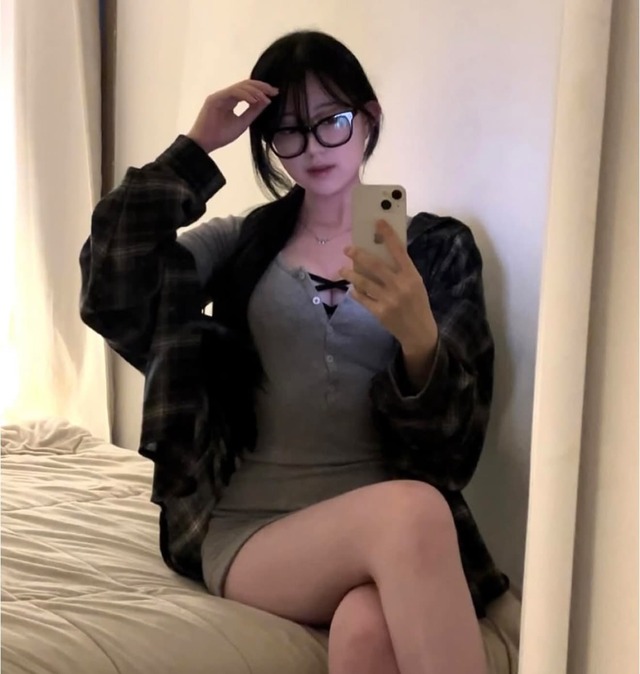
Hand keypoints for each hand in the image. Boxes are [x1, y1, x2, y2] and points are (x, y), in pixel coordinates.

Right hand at [187, 79, 278, 153]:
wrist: (205, 143)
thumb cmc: (221, 136)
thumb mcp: (242, 123)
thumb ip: (253, 112)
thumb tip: (266, 101)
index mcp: (231, 100)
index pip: (248, 90)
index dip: (262, 90)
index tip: (275, 94)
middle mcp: (225, 95)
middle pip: (245, 85)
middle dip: (261, 86)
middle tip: (274, 91)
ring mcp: (219, 96)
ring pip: (240, 87)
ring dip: (254, 91)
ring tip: (266, 97)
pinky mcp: (215, 99)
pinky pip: (233, 93)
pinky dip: (245, 95)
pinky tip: (254, 100)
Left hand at [340, 220, 437, 354]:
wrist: (419, 332)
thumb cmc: (417, 304)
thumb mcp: (415, 284)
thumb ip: (401, 271)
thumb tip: (380, 254)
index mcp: (411, 276)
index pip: (398, 251)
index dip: (388, 235)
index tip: (378, 222)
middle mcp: (400, 285)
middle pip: (375, 265)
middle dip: (358, 255)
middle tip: (347, 249)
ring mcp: (388, 300)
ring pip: (364, 282)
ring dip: (350, 274)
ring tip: (342, 269)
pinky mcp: (379, 312)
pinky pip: (362, 298)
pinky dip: (356, 292)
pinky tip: (352, 288)